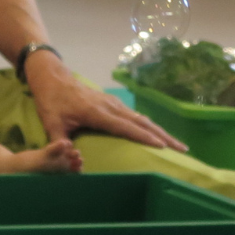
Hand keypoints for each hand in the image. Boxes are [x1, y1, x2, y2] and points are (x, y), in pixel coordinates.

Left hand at [23, 50, 186, 150]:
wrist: (53, 78)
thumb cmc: (52, 102)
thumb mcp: (51, 123)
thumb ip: (60, 142)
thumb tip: (69, 157)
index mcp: (98, 112)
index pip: (126, 127)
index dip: (144, 137)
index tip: (162, 147)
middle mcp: (111, 106)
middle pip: (142, 122)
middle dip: (163, 136)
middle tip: (182, 149)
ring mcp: (114, 103)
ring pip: (142, 118)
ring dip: (160, 131)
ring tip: (176, 144)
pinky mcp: (113, 103)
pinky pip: (136, 116)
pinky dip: (150, 126)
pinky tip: (157, 134)